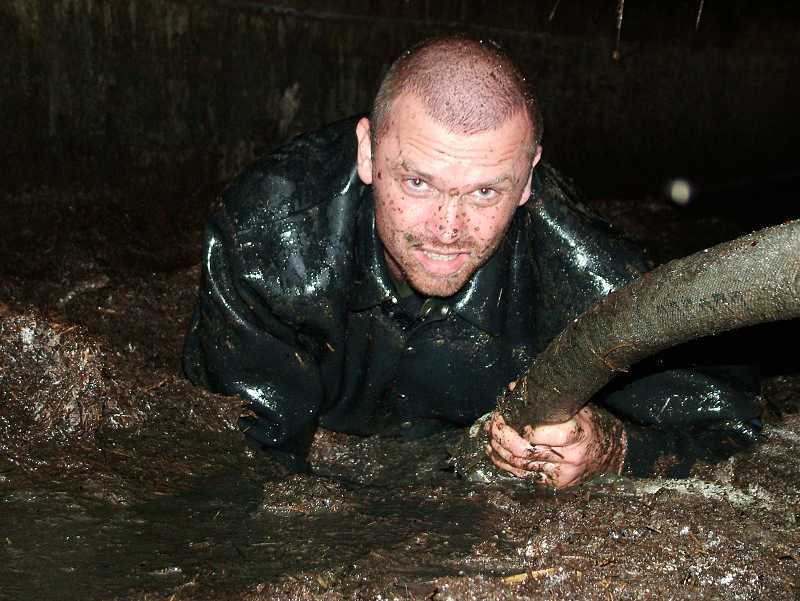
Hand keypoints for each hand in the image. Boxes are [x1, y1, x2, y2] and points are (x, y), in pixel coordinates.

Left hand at [484, 404, 626, 488]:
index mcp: (576, 435)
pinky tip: (494, 451)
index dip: (514, 425)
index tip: (504, 414)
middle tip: (493, 423)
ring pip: (519, 465)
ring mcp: (562, 475)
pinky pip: (523, 475)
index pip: (535, 433)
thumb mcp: (574, 406)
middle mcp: (569, 458)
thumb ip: (544, 400)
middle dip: (501, 436)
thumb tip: (512, 389)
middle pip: (523, 451)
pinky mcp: (555, 485)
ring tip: (490, 435)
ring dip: (498, 450)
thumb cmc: (591, 425)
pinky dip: (504, 463)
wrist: (614, 453)